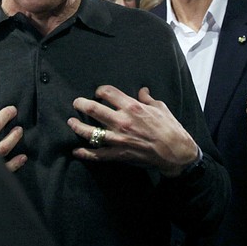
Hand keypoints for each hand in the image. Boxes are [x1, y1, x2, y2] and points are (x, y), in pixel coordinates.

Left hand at [68, 86, 197, 177]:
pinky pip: (97, 154)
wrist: (175, 152)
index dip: (100, 90)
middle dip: (81, 104)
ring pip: (90, 132)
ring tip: (70, 122)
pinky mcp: (119, 154)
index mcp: (132, 107)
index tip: (99, 93)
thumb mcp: (160, 108)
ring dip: (77, 126)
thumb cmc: (170, 128)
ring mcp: (118, 139)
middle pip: (93, 109)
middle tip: (76, 103)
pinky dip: (85, 153)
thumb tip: (143, 90)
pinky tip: (76, 150)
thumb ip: (148, 98)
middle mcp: (122, 121)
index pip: (108, 92)